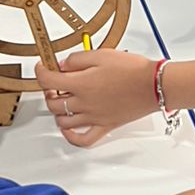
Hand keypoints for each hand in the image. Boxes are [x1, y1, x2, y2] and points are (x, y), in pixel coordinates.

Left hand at [34, 50, 156, 146]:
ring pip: (63, 121)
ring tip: (63, 101)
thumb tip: (63, 65)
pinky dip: (71, 136)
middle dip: (48, 91)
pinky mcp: (105, 126)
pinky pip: (83, 139)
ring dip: (58, 111)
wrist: (154, 85)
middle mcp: (84, 104)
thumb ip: (77, 60)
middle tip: (54, 83)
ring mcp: (94, 117)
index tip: (42, 67)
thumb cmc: (133, 70)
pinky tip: (69, 128)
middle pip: (53, 103)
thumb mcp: (101, 55)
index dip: (40, 72)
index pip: (48, 80)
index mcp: (81, 84)